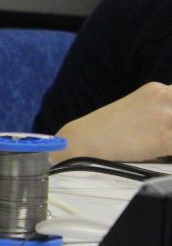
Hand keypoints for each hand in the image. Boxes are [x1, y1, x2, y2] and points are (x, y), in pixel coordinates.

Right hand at [56, 81, 171, 160]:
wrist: (82, 141)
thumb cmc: (107, 132)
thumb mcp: (136, 110)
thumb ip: (160, 111)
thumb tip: (169, 126)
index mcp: (157, 90)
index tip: (169, 127)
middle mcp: (165, 97)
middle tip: (166, 138)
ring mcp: (166, 116)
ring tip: (162, 146)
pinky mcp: (165, 138)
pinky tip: (165, 155)